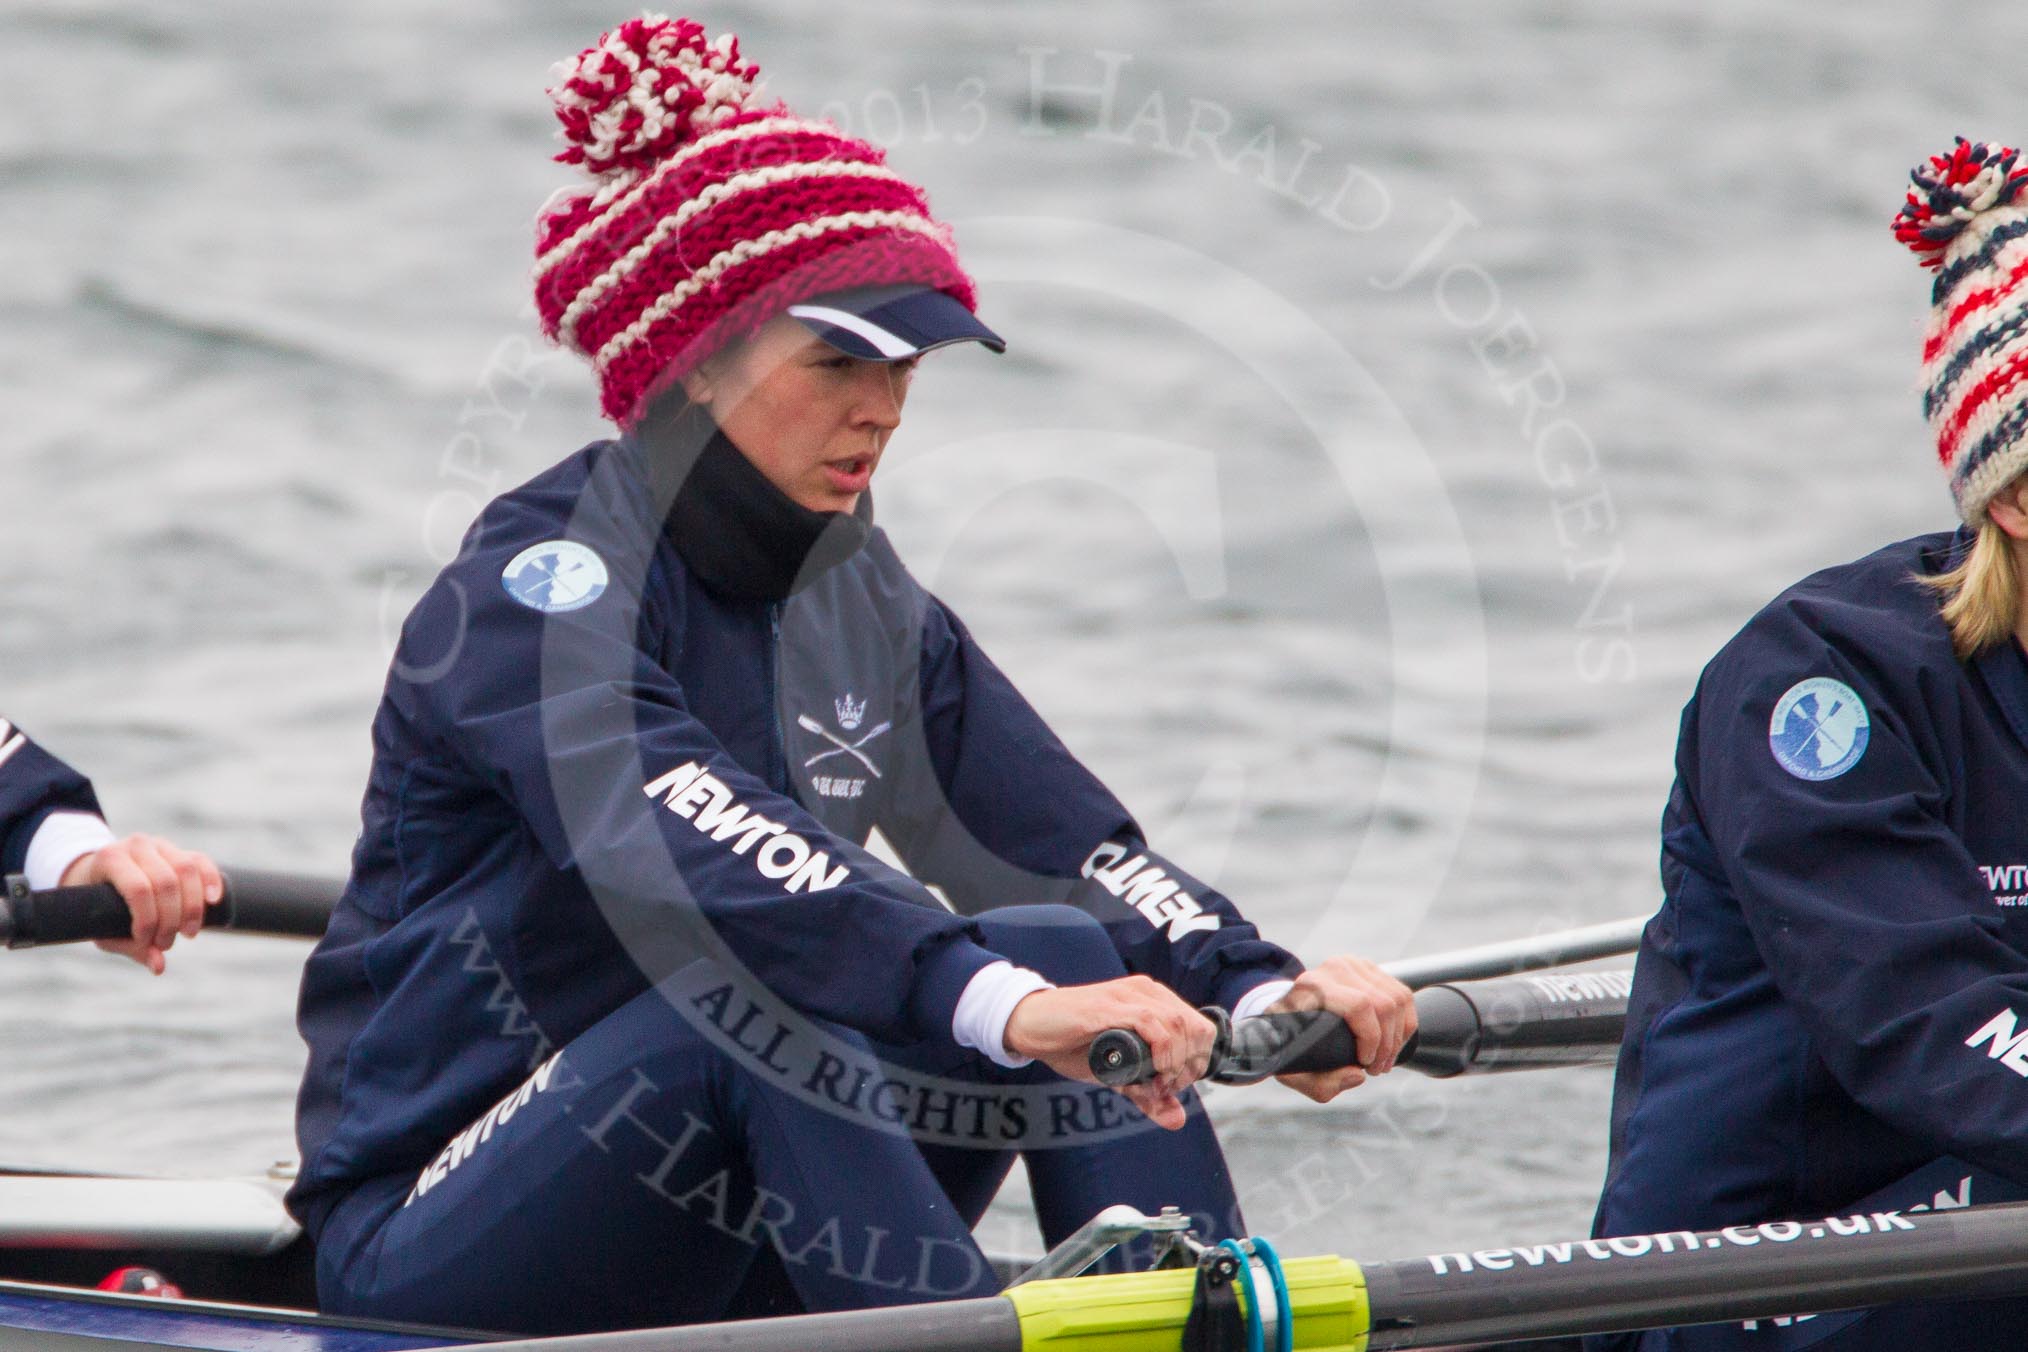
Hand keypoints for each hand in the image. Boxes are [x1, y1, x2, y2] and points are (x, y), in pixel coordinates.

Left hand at [60, 835, 223, 974]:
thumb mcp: (106, 929)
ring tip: (188, 932)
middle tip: (166, 943)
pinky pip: (202, 862)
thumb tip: (159, 966)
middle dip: (171, 919)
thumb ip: (132, 946)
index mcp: (110, 859)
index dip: (148, 920)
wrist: (99, 877)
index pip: (138, 889)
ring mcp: (160, 845)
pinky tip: (214, 902)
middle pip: (167, 882)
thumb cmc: (100, 908)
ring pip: (188, 870)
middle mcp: (136, 846)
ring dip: (193, 908)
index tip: (145, 942)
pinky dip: (212, 881)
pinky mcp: (180, 850)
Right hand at [1003, 976, 1218, 1130]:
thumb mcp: (1118, 1074)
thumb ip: (1147, 1094)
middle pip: (1196, 1028)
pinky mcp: (1109, 1006)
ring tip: (1155, 1085)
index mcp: (1153, 1000)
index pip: (1201, 1028)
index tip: (1175, 1086)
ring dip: (1175, 1063)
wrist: (1031, 1026)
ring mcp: (1128, 996)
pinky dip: (1159, 1051)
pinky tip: (1150, 1071)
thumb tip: (1178, 1119)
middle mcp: (1146, 992)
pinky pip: (1150, 1023)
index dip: (1198, 1062)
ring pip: (1178, 1025)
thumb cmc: (1071, 1044)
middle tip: (1164, 1089)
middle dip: (1189, 1066)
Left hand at [1268, 956, 1416, 1102]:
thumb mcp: (1295, 1071)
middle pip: (1383, 1004)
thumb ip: (1321, 1084)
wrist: (1286, 1011)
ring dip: (1398, 1036)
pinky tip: (1393, 1042)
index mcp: (1312, 986)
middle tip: (1376, 1069)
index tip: (1364, 1064)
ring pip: (1397, 999)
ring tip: (1385, 1060)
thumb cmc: (1289, 1042)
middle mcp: (1335, 969)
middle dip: (1387, 1044)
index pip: (1358, 1005)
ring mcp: (1354, 965)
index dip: (1371, 1038)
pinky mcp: (1369, 969)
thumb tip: (1358, 1075)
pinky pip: (1402, 994)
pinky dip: (1405, 1023)